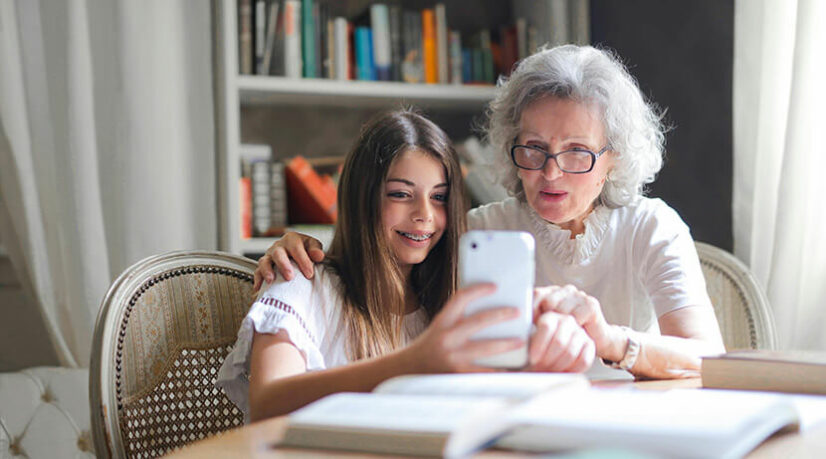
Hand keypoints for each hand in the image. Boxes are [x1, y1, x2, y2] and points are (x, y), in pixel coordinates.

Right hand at [253, 232, 324, 291]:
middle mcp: (278, 247)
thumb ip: (315, 250)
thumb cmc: (304, 250)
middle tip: (289, 277)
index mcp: (291, 239)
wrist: (296, 253)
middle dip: (283, 265)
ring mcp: (269, 256)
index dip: (302, 261)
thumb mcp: (312, 246)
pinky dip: (258, 280)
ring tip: (271, 280)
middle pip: (278, 253)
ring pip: (264, 261)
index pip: (296, 248)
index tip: (309, 274)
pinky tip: (259, 288)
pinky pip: (257, 272)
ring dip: (267, 271)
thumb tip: (319, 256)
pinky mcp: (263, 266)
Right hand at [403, 284, 524, 372]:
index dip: (478, 290)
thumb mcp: (439, 328)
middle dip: (501, 315)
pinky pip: (484, 371)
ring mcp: (452, 357)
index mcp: (442, 322)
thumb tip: (488, 312)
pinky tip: (511, 367)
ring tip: (520, 340)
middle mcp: (446, 337)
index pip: (460, 298)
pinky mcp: (458, 375)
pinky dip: (498, 369)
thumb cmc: (428, 347)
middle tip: (517, 312)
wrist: (408, 371)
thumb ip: (458, 320)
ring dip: (506, 344)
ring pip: (485, 348)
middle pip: (478, 321)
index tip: (494, 286)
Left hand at [526, 311, 594, 371]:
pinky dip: (571, 370)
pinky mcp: (590, 345)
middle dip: (548, 359)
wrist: (551, 354)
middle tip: (539, 368)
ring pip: (570, 352)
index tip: (533, 359)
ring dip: (557, 366)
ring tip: (548, 371)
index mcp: (549, 316)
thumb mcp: (526, 340)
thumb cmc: (535, 349)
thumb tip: (521, 338)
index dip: (539, 345)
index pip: (547, 326)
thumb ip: (524, 339)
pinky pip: (583, 360)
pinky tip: (561, 372)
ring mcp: (580, 332)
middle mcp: (566, 320)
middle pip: (559, 341)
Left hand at [533, 285, 621, 360]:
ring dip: (561, 326)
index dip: (531, 310)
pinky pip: (575, 317)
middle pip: (548, 302)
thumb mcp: (549, 326)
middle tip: (549, 334)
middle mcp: (566, 290)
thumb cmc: (569, 336)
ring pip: (561, 310)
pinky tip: (576, 332)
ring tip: (564, 334)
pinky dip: (574, 328)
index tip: (532, 325)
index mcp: (553, 292)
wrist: (598, 340)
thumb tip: (518, 323)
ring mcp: (579, 295)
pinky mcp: (591, 304)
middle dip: (547, 320)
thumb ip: (535, 320)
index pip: (536, 294)